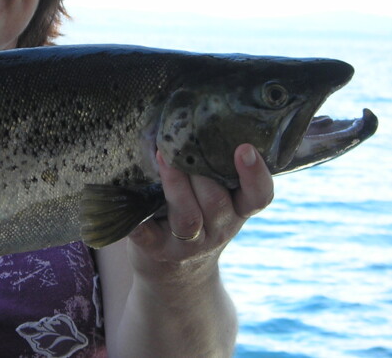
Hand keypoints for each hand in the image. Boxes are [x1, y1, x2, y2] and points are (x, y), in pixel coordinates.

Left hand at [128, 144, 273, 278]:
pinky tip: (132, 210)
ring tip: (162, 158)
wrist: (177, 274)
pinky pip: (148, 236)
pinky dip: (139, 224)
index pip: (259, 196)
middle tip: (185, 142)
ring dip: (176, 187)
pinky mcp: (157, 250)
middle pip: (217, 202)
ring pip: (188, 218)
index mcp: (237, 210)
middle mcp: (218, 229)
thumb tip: (192, 117)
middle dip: (201, 173)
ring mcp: (188, 244)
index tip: (245, 148)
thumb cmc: (197, 216)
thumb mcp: (216, 198)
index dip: (255, 174)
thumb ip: (213, 169)